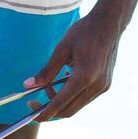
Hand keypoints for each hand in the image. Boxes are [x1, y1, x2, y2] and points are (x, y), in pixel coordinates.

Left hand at [22, 6, 122, 120]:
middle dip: (51, 109)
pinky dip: (72, 94)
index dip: (45, 112)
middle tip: (35, 101)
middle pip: (70, 110)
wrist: (109, 23)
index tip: (32, 115)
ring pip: (78, 105)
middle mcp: (96, 86)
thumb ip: (46, 71)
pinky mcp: (106, 84)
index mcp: (84, 77)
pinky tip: (66, 78)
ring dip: (62, 101)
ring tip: (50, 84)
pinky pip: (86, 97)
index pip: (61, 103)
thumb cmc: (84, 32)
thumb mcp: (61, 49)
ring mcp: (104, 86)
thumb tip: (28, 85)